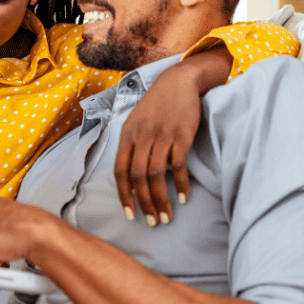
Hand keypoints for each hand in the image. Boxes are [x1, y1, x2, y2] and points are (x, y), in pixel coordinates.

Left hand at [115, 44, 229, 224]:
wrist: (178, 81)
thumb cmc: (156, 106)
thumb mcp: (135, 122)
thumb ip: (130, 147)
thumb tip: (128, 179)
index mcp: (127, 135)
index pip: (120, 171)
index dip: (124, 195)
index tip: (130, 214)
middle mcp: (142, 136)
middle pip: (138, 177)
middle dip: (144, 203)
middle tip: (153, 222)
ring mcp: (162, 135)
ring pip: (157, 174)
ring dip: (161, 199)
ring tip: (167, 216)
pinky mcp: (182, 134)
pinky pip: (179, 165)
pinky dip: (180, 184)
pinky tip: (183, 197)